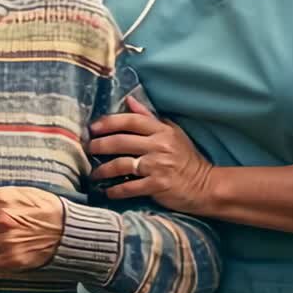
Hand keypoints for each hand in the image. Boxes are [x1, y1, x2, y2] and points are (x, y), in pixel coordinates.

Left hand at [89, 94, 212, 211]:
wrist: (205, 185)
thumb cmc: (186, 158)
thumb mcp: (172, 132)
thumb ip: (149, 117)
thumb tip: (129, 100)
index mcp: (162, 130)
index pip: (131, 120)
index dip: (109, 122)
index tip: (93, 128)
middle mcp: (158, 146)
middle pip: (121, 141)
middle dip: (99, 145)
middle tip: (88, 149)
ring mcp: (157, 166)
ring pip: (121, 164)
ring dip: (103, 170)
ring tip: (94, 174)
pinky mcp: (157, 185)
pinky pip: (130, 187)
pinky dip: (116, 190)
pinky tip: (108, 191)